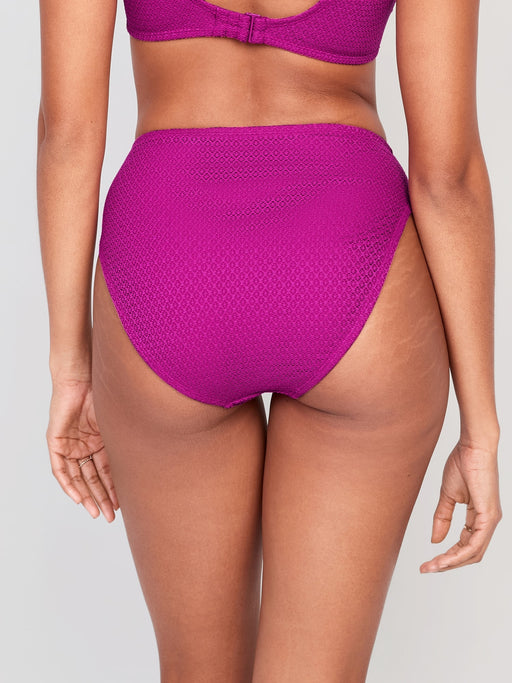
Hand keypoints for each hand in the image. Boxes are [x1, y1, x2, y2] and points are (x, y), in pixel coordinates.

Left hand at [46, 378, 119, 521]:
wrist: (84, 376)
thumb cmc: (105, 393)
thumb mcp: (120, 425)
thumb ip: (129, 443)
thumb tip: (160, 455)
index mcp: (102, 440)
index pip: (108, 470)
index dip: (114, 488)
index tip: (122, 504)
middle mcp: (86, 444)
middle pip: (93, 477)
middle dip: (102, 498)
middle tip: (110, 516)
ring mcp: (70, 443)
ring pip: (78, 476)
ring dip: (87, 495)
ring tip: (96, 511)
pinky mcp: (56, 440)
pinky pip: (60, 468)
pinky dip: (68, 483)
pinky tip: (77, 497)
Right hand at [420, 439, 501, 572]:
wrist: (472, 446)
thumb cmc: (463, 463)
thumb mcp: (448, 495)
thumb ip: (442, 517)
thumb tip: (435, 540)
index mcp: (480, 516)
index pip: (465, 545)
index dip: (447, 555)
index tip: (427, 561)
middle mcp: (488, 521)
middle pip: (470, 554)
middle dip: (448, 564)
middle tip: (427, 568)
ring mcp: (490, 520)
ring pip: (473, 553)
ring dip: (451, 562)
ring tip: (432, 566)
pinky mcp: (489, 516)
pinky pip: (475, 543)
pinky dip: (459, 553)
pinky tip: (445, 557)